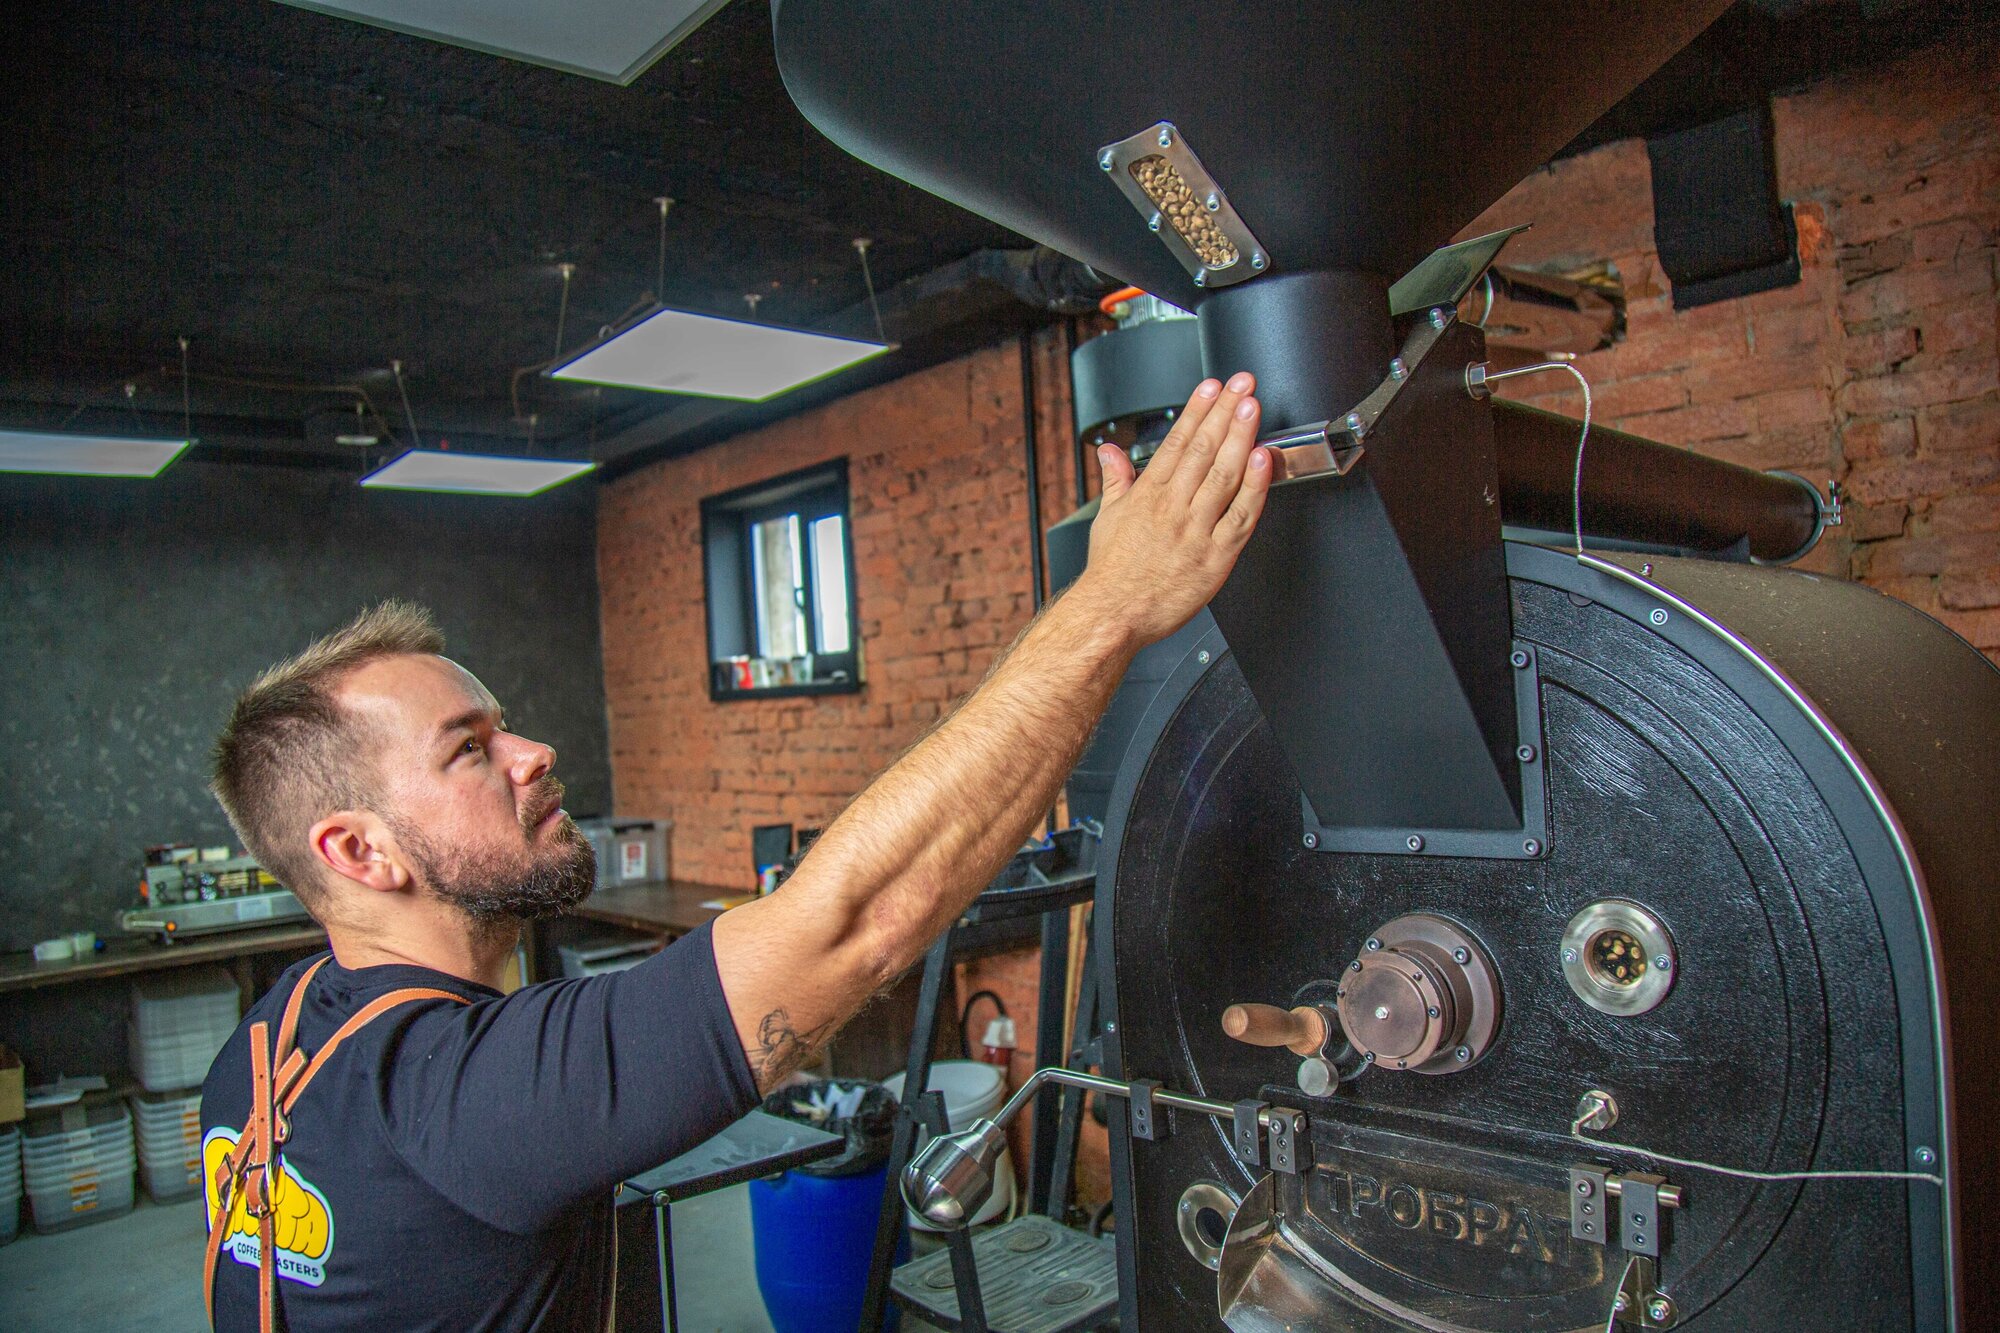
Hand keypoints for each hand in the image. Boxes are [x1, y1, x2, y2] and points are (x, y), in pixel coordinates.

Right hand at [1069, 373, 1271, 646]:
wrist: (1113, 613)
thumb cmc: (1112, 572)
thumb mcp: (1107, 517)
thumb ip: (1115, 479)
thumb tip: (1109, 452)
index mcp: (1149, 495)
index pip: (1178, 441)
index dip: (1198, 410)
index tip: (1214, 386)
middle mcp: (1173, 507)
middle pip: (1204, 449)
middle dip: (1225, 412)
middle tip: (1243, 384)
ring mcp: (1196, 530)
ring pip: (1223, 475)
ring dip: (1240, 437)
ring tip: (1253, 408)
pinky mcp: (1215, 557)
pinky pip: (1240, 516)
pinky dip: (1254, 487)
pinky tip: (1263, 461)